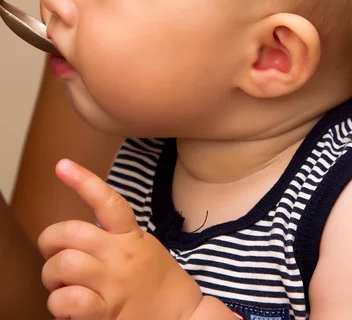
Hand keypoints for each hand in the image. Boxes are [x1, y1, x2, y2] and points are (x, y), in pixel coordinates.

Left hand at [38, 159, 202, 319]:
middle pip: (71, 233)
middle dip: (49, 241)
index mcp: (131, 237)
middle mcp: (121, 256)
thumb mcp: (144, 248)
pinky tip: (67, 306)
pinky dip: (59, 302)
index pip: (108, 202)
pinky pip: (68, 300)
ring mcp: (113, 285)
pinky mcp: (107, 313)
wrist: (183, 318)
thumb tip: (76, 239)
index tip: (62, 165)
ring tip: (60, 284)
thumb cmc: (158, 283)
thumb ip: (114, 238)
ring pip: (63, 264)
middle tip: (51, 253)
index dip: (83, 181)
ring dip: (51, 275)